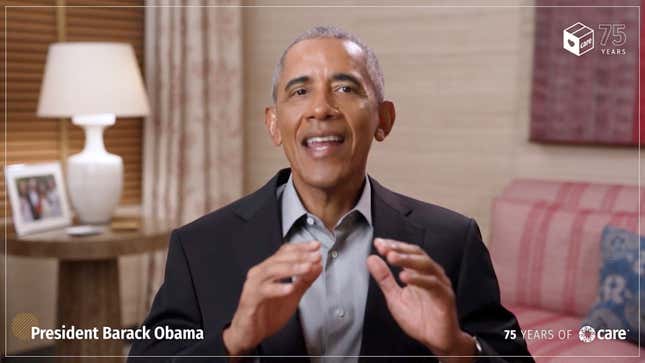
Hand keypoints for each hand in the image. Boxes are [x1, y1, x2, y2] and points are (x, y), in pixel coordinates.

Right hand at [223, 241, 321, 356]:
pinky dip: (277, 288)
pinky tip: (289, 288)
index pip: (285, 252)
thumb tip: (317, 266)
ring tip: (307, 268)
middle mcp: (260, 274)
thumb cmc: (266, 313)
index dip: (301, 248)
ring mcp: (254, 285)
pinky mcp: (250, 299)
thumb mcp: (292, 295)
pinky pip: (264, 291)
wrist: (249, 333)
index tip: (316, 246)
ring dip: (291, 268)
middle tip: (315, 256)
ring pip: (271, 270)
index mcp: (269, 270)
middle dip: (300, 256)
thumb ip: (304, 280)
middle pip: (279, 258)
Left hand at [366, 238, 475, 362]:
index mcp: (419, 273)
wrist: (437, 340)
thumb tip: (372, 259)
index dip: (393, 246)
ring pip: (426, 264)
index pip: (407, 252)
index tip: (378, 243)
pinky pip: (433, 284)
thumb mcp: (395, 297)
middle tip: (384, 248)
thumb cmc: (419, 319)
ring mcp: (439, 284)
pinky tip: (405, 277)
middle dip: (399, 249)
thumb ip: (384, 278)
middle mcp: (431, 274)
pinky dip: (419, 279)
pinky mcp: (445, 296)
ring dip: (408, 260)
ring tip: (392, 258)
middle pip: (417, 254)